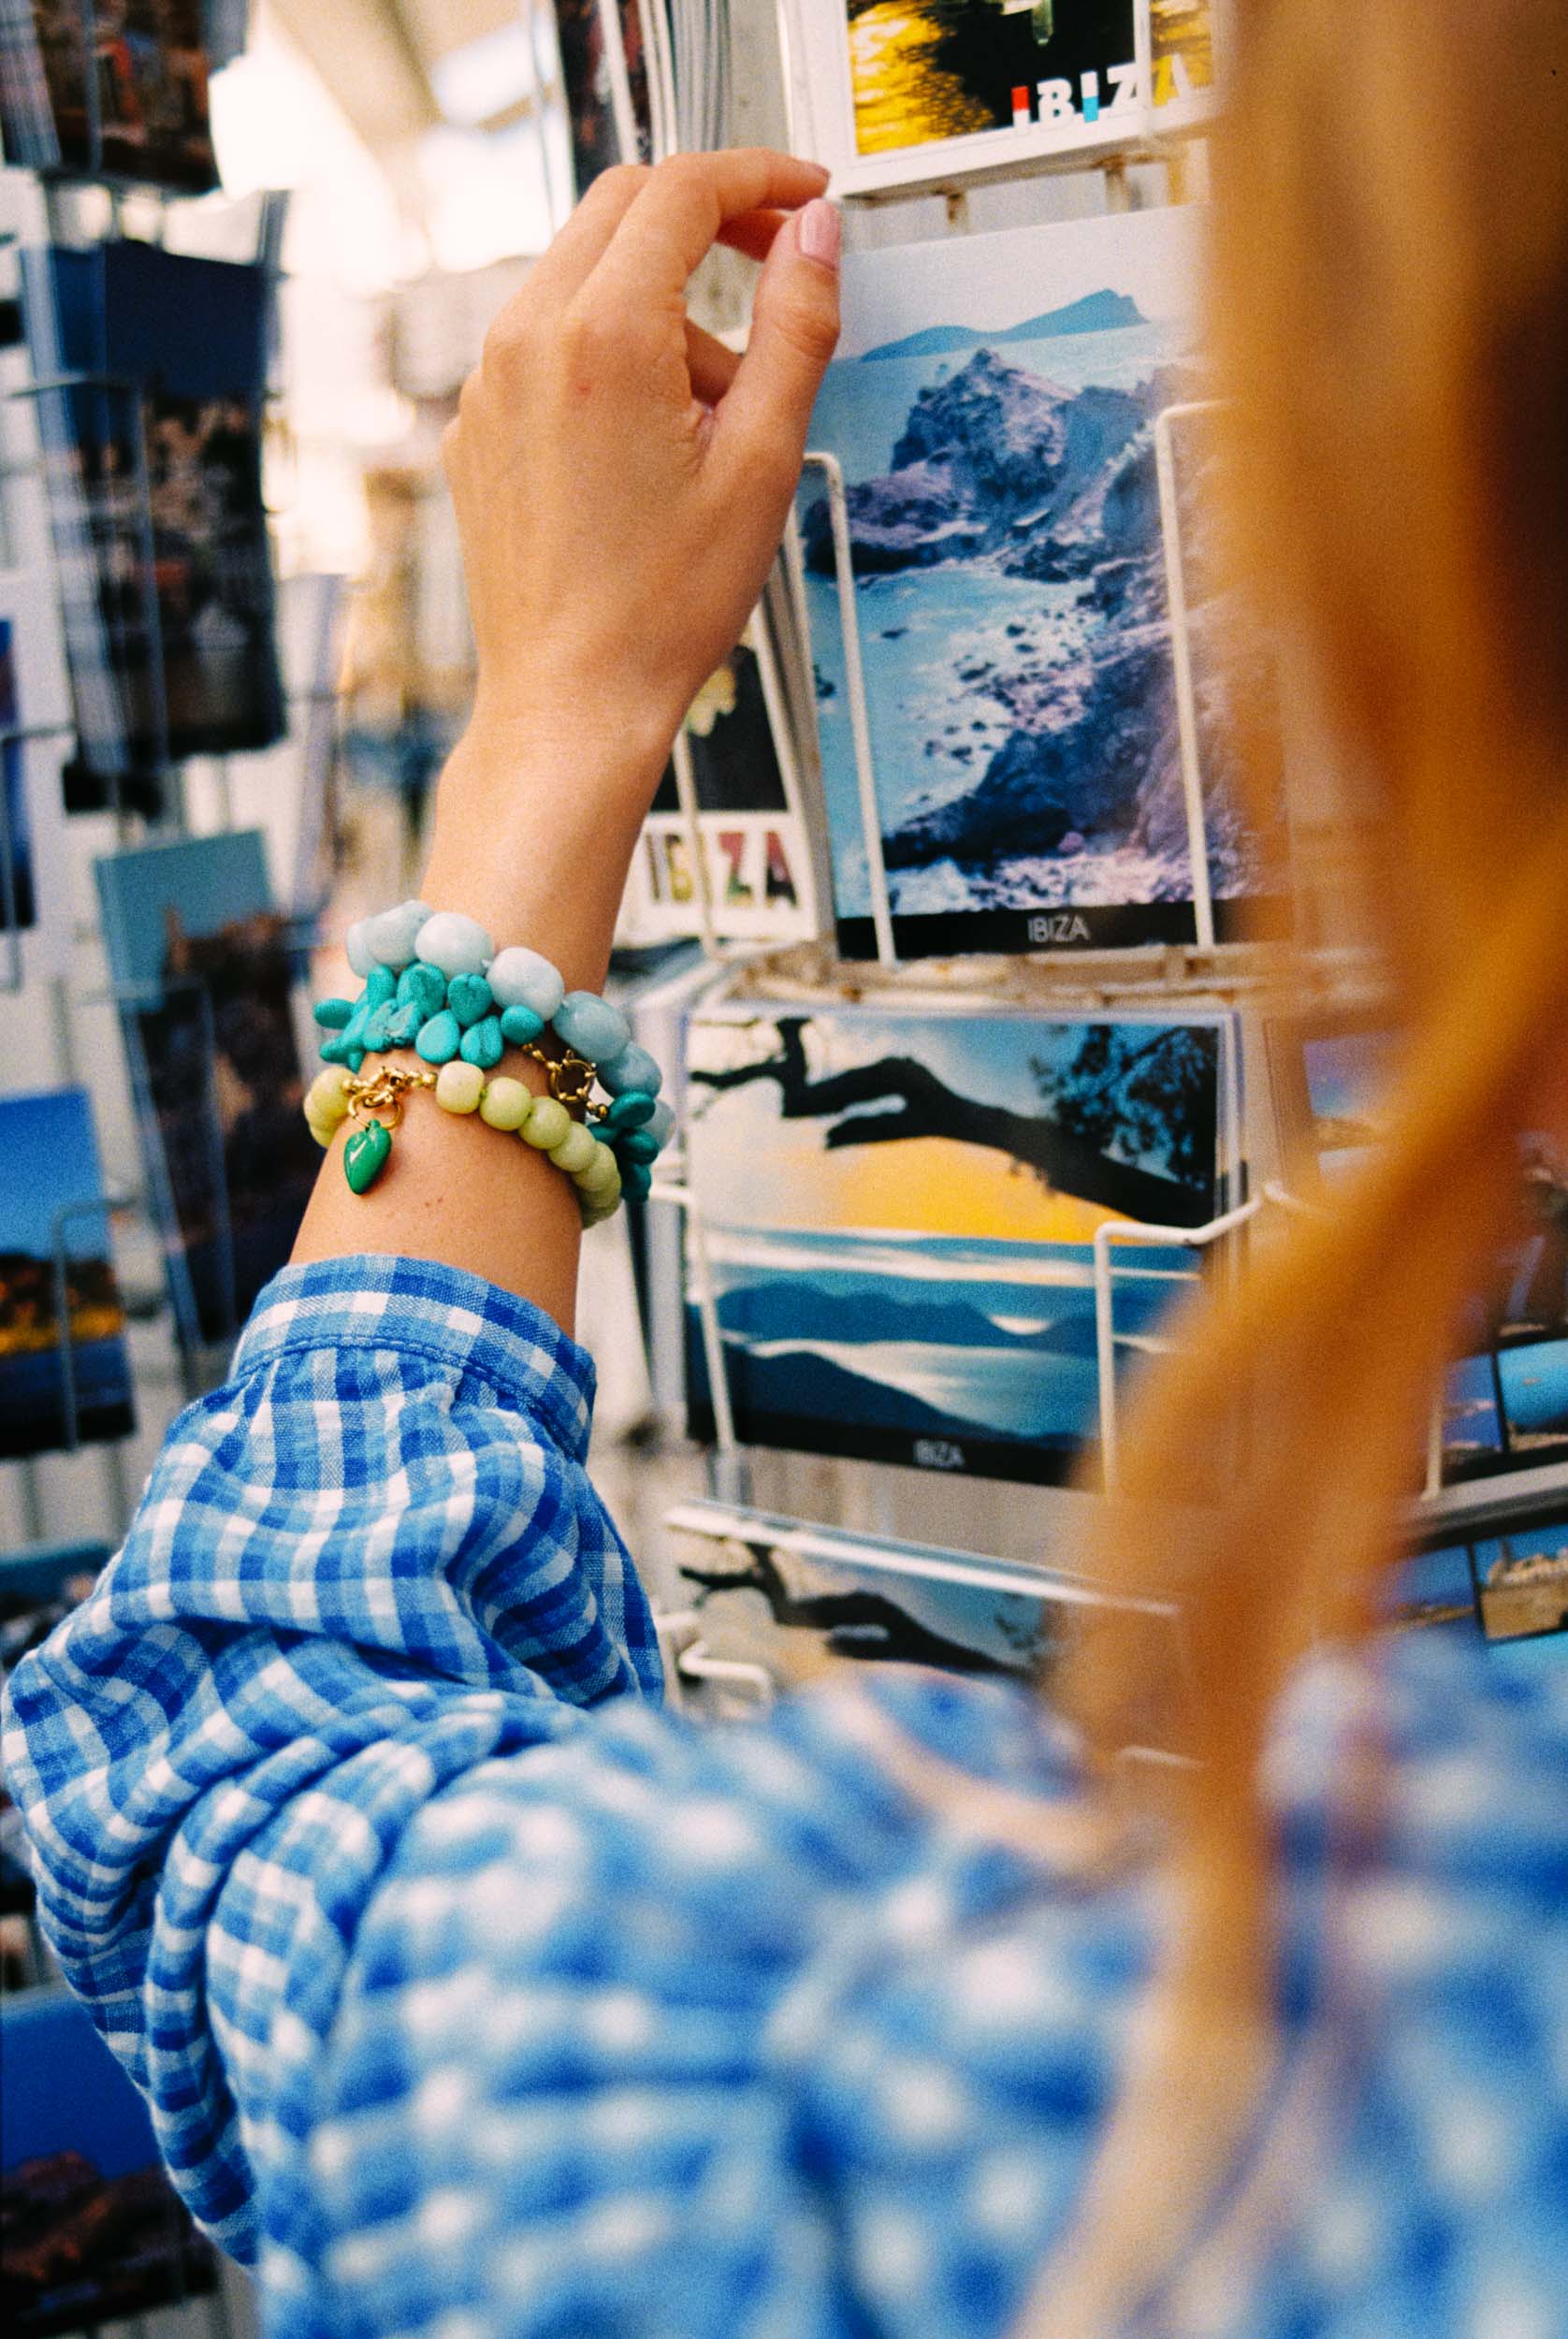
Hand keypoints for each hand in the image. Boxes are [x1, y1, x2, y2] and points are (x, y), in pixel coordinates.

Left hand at [440, 149, 840, 801]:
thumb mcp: (762, 462)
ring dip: (662, 301)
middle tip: (775, 263)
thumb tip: (816, 237)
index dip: (758, 178)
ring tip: (718, 410)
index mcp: (603, 336)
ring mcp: (488, 381)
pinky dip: (610, 351)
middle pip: (622, 207)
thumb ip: (796, 328)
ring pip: (584, 274)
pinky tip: (654, 441)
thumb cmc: (660, 608)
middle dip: (707, 217)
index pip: (681, 189)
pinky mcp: (475, 424)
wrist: (571, 701)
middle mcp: (526, 339)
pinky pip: (547, 341)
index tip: (805, 199)